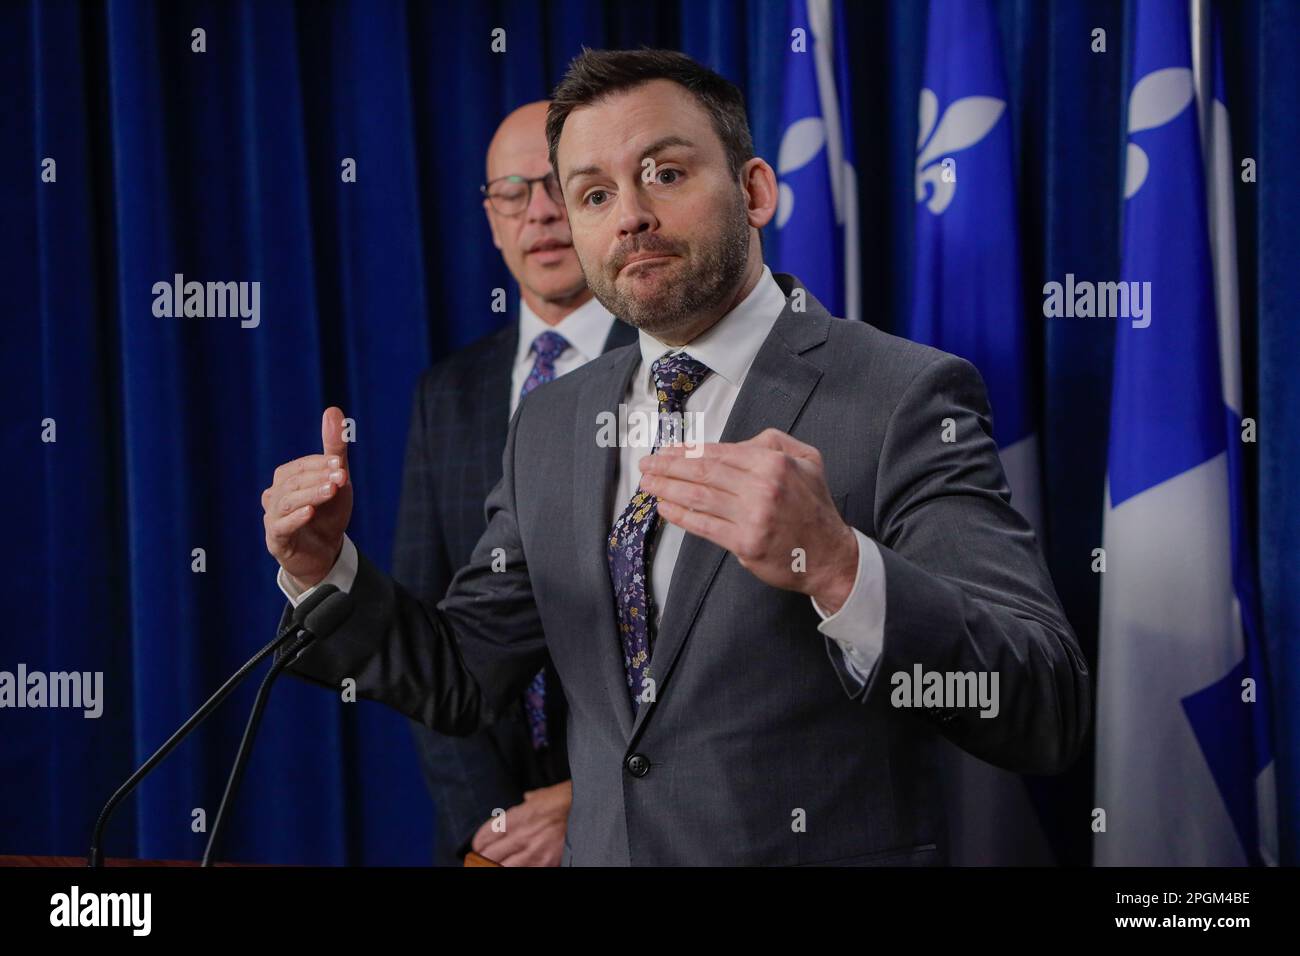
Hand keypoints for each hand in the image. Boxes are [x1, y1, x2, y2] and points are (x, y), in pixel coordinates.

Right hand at [262, 407, 352, 590]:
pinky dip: (295, 518)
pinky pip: (281, 527)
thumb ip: (334, 448)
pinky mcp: (276, 541)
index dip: (320, 463)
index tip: (339, 463)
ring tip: (331, 490)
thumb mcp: (336, 480)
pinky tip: (310, 512)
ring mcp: (273, 518)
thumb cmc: (328, 513)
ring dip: (311, 494)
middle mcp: (275, 495)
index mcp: (286, 478)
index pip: (301, 466)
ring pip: (287, 502)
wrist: (326, 553)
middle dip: (318, 478)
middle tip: (341, 476)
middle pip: (294, 482)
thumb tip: (333, 409)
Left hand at [469, 780, 571, 866]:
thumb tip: (526, 798)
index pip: (485, 835)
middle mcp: (523, 835)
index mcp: (519, 816)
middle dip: (484, 858)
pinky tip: (520, 865)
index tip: (479, 846)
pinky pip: (524, 872)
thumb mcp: (546, 794)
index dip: (479, 843)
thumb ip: (531, 799)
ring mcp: (535, 853)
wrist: (593, 808)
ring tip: (501, 863)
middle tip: (486, 858)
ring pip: (501, 868)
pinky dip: (519, 869)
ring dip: (497, 866)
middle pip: (488, 855)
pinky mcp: (548, 865)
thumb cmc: (571, 799)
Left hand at [638, 428, 858, 613]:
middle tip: (646, 465)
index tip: (665, 451)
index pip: (718, 453)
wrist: (829, 555)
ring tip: (648, 484)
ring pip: (699, 497)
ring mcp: (753, 516)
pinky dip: (680, 515)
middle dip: (668, 466)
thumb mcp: (807, 460)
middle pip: (703, 472)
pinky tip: (665, 507)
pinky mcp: (745, 543)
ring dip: (667, 488)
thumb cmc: (814, 507)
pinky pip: (704, 525)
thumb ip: (772, 443)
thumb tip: (735, 444)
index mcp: (773, 463)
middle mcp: (763, 487)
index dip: (686, 451)